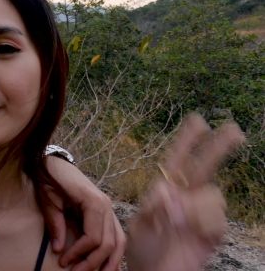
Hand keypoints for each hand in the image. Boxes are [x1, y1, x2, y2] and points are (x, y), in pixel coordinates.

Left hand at [44, 158, 125, 270]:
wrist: (55, 162)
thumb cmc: (50, 178)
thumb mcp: (48, 199)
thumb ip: (55, 223)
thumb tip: (59, 249)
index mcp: (93, 202)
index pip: (93, 237)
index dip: (79, 252)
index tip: (64, 262)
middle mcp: (106, 206)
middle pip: (107, 243)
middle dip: (93, 262)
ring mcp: (109, 209)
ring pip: (118, 241)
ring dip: (111, 261)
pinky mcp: (106, 212)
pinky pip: (116, 235)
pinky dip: (115, 251)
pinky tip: (110, 264)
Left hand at [126, 114, 244, 270]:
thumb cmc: (142, 251)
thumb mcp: (138, 226)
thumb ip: (151, 208)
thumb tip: (169, 193)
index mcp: (165, 191)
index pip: (177, 160)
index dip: (187, 140)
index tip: (198, 120)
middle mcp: (187, 198)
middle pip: (206, 167)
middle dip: (219, 148)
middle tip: (234, 130)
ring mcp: (201, 214)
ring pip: (212, 194)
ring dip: (195, 206)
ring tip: (176, 223)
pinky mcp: (213, 232)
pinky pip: (217, 217)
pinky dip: (203, 222)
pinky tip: (190, 231)